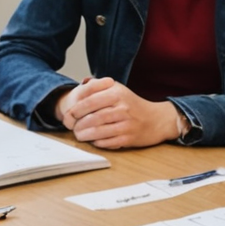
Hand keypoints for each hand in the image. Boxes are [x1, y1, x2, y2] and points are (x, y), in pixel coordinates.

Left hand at [59, 77, 180, 148]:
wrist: (156, 119)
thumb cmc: (132, 105)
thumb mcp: (118, 89)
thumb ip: (100, 86)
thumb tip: (82, 83)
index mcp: (117, 93)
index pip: (89, 100)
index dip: (75, 109)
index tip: (68, 115)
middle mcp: (122, 107)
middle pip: (92, 117)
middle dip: (78, 124)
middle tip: (71, 127)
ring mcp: (126, 124)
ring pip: (98, 131)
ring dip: (84, 135)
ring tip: (78, 135)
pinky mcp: (129, 138)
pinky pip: (107, 142)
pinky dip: (97, 142)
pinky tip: (93, 140)